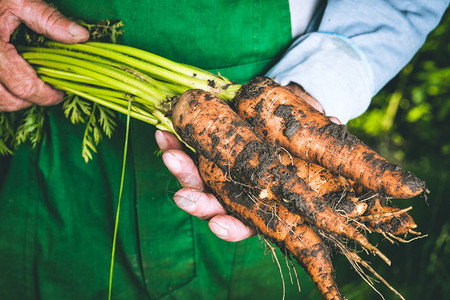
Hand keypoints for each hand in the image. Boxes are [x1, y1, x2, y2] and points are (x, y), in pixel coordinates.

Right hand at [0, 0, 88, 111]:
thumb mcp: (18, 1)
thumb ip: (48, 20)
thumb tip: (81, 36)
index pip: (24, 86)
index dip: (47, 95)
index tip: (60, 92)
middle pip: (8, 100)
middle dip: (31, 100)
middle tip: (48, 92)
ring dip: (13, 100)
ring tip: (30, 88)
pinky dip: (0, 95)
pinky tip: (11, 83)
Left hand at [157, 84, 337, 241]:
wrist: (280, 118)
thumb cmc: (299, 136)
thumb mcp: (312, 137)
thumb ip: (321, 133)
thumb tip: (334, 123)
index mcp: (262, 201)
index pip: (244, 223)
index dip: (231, 227)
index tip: (219, 224)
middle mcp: (236, 191)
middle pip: (212, 204)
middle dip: (196, 201)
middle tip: (182, 195)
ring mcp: (220, 171)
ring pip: (195, 180)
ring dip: (179, 167)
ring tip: (167, 149)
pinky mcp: (208, 151)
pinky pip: (188, 152)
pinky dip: (175, 143)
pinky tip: (164, 132)